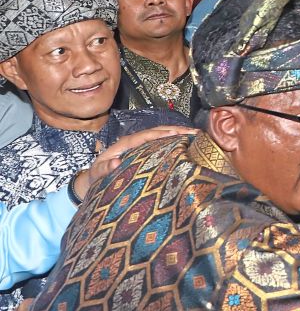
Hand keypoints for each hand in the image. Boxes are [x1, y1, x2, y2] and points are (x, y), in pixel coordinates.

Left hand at [76, 124, 194, 199]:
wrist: (93, 180)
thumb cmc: (95, 177)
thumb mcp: (96, 174)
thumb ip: (103, 169)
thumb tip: (115, 161)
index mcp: (124, 144)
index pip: (145, 135)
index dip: (161, 134)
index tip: (177, 133)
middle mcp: (134, 141)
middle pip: (157, 131)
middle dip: (177, 130)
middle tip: (195, 133)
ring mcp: (140, 145)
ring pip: (161, 135)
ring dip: (179, 133)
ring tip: (196, 136)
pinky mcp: (145, 150)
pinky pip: (161, 142)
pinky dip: (175, 140)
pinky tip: (187, 144)